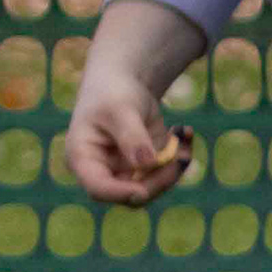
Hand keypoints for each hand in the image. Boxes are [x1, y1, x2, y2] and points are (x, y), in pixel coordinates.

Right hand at [65, 0, 208, 207]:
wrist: (123, 77)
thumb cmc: (113, 89)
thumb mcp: (121, 109)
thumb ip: (133, 139)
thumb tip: (146, 166)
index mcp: (84, 158)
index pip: (100, 190)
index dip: (122, 195)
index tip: (145, 191)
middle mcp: (103, 169)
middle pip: (134, 193)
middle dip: (160, 178)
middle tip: (180, 154)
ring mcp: (126, 171)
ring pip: (155, 187)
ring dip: (175, 168)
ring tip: (186, 137)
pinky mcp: (146, 166)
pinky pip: (167, 173)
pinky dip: (180, 156)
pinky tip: (187, 132)